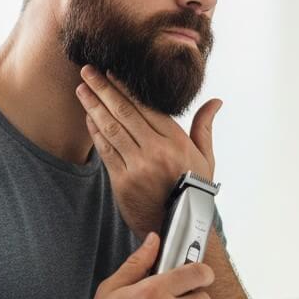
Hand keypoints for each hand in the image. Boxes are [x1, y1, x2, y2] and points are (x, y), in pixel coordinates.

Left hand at [75, 65, 221, 239]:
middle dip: (103, 89)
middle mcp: (156, 151)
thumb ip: (204, 126)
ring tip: (82, 89)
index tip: (112, 72)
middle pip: (125, 112)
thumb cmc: (193, 190)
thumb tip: (216, 101)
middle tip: (88, 70)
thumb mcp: (205, 158)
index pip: (147, 107)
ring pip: (111, 129)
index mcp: (176, 142)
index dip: (126, 88)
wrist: (178, 227)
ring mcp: (138, 167)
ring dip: (94, 106)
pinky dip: (95, 132)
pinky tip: (88, 117)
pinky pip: (105, 151)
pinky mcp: (122, 182)